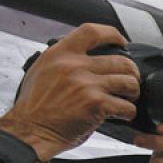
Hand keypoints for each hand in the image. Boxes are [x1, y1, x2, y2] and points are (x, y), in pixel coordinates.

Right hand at [0, 23, 139, 159]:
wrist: (30, 131)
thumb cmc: (34, 107)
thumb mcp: (42, 70)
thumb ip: (64, 60)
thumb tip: (87, 57)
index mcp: (60, 54)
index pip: (92, 31)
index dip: (113, 35)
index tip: (122, 42)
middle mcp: (74, 66)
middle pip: (121, 60)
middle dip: (131, 73)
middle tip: (128, 82)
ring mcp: (87, 84)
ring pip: (129, 82)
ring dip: (132, 92)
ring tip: (127, 98)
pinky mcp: (96, 104)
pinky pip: (127, 106)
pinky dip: (128, 112)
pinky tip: (121, 115)